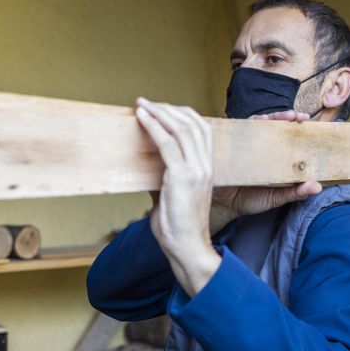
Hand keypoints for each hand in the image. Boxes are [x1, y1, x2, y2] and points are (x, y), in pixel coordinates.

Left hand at [135, 98, 220, 296]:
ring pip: (180, 128)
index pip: (201, 129)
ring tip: (142, 105)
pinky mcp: (181, 177)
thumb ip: (165, 178)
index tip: (162, 109)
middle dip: (168, 108)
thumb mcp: (173, 195)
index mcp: (207, 168)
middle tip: (147, 103)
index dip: (182, 114)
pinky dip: (153, 126)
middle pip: (192, 123)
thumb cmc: (179, 227)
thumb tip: (147, 167)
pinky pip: (167, 143)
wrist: (188, 247)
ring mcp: (195, 170)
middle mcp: (205, 165)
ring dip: (159, 112)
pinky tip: (142, 118)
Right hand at [210, 110, 321, 233]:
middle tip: (298, 116)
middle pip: (274, 126)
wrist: (223, 206)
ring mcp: (246, 145)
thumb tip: (317, 187)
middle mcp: (262, 147)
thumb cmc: (251, 200)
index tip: (309, 123)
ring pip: (258, 125)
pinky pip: (239, 131)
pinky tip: (259, 122)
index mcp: (275, 157)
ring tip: (283, 117)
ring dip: (270, 118)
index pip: (288, 138)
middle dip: (286, 118)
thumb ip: (296, 192)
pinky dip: (248, 125)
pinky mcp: (231, 146)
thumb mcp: (276, 198)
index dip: (298, 128)